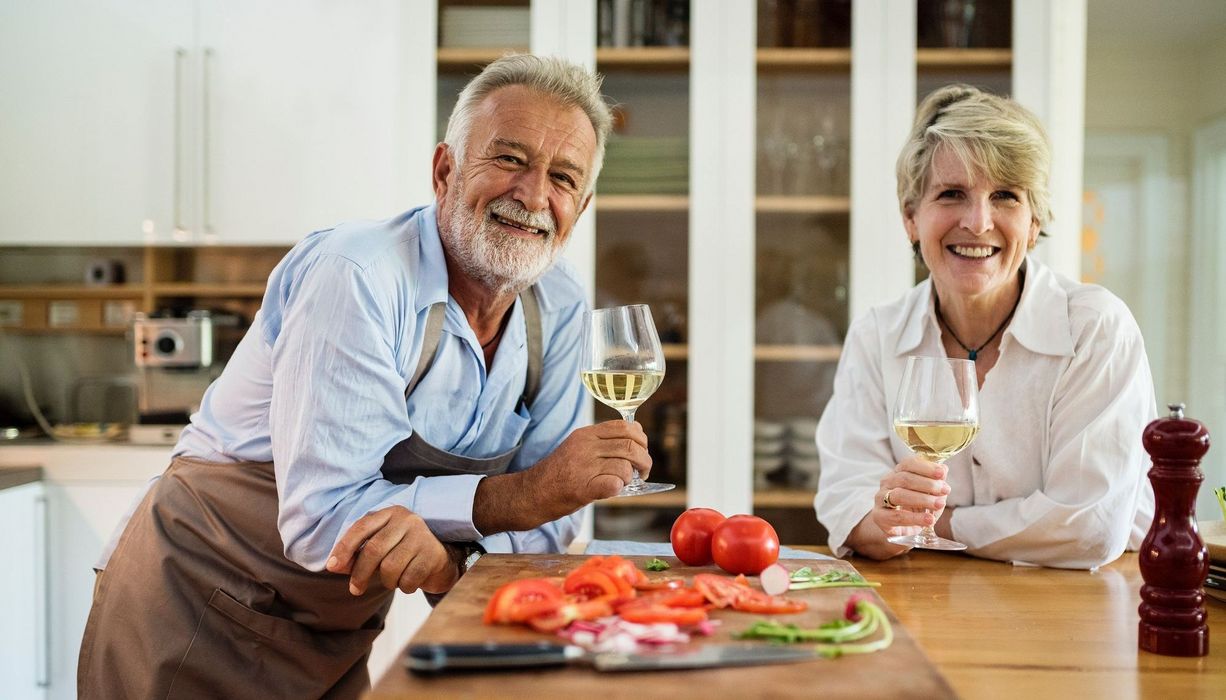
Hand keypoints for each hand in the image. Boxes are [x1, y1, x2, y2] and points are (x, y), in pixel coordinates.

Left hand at [325, 505, 457, 595]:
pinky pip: (408, 579)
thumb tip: (334, 566)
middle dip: (359, 573)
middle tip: (354, 589)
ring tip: (393, 579)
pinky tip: (409, 581)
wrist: (439, 561)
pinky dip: (404, 586)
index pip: (361, 528)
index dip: (344, 548)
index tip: (332, 567)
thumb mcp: (380, 549)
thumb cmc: (403, 554)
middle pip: (374, 550)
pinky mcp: (433, 554)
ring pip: (390, 567)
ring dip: (387, 581)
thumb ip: (357, 555)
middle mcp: (407, 520)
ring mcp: (422, 536)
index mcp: (390, 513)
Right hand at [534, 419, 651, 506]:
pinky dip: (618, 488)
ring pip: (625, 466)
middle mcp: (585, 447)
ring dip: (630, 477)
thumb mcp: (577, 447)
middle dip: (644, 460)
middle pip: (630, 446)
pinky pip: (614, 484)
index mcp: (585, 434)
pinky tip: (611, 489)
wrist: (531, 493)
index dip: (640, 438)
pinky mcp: (583, 488)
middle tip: (643, 471)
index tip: (642, 449)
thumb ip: (602, 440)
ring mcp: (584, 467)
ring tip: (623, 483)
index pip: (624, 426)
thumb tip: (636, 434)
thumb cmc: (558, 473)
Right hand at [871, 455, 950, 536]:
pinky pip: (897, 516)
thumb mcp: (930, 493)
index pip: (908, 463)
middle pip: (904, 478)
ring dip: (922, 499)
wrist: (901, 529)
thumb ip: (936, 482)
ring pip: (899, 495)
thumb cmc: (916, 507)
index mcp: (898, 472)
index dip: (926, 467)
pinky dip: (915, 518)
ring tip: (940, 504)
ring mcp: (880, 499)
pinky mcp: (880, 517)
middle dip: (927, 484)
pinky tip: (929, 520)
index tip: (942, 473)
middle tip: (945, 490)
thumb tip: (944, 469)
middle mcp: (887, 483)